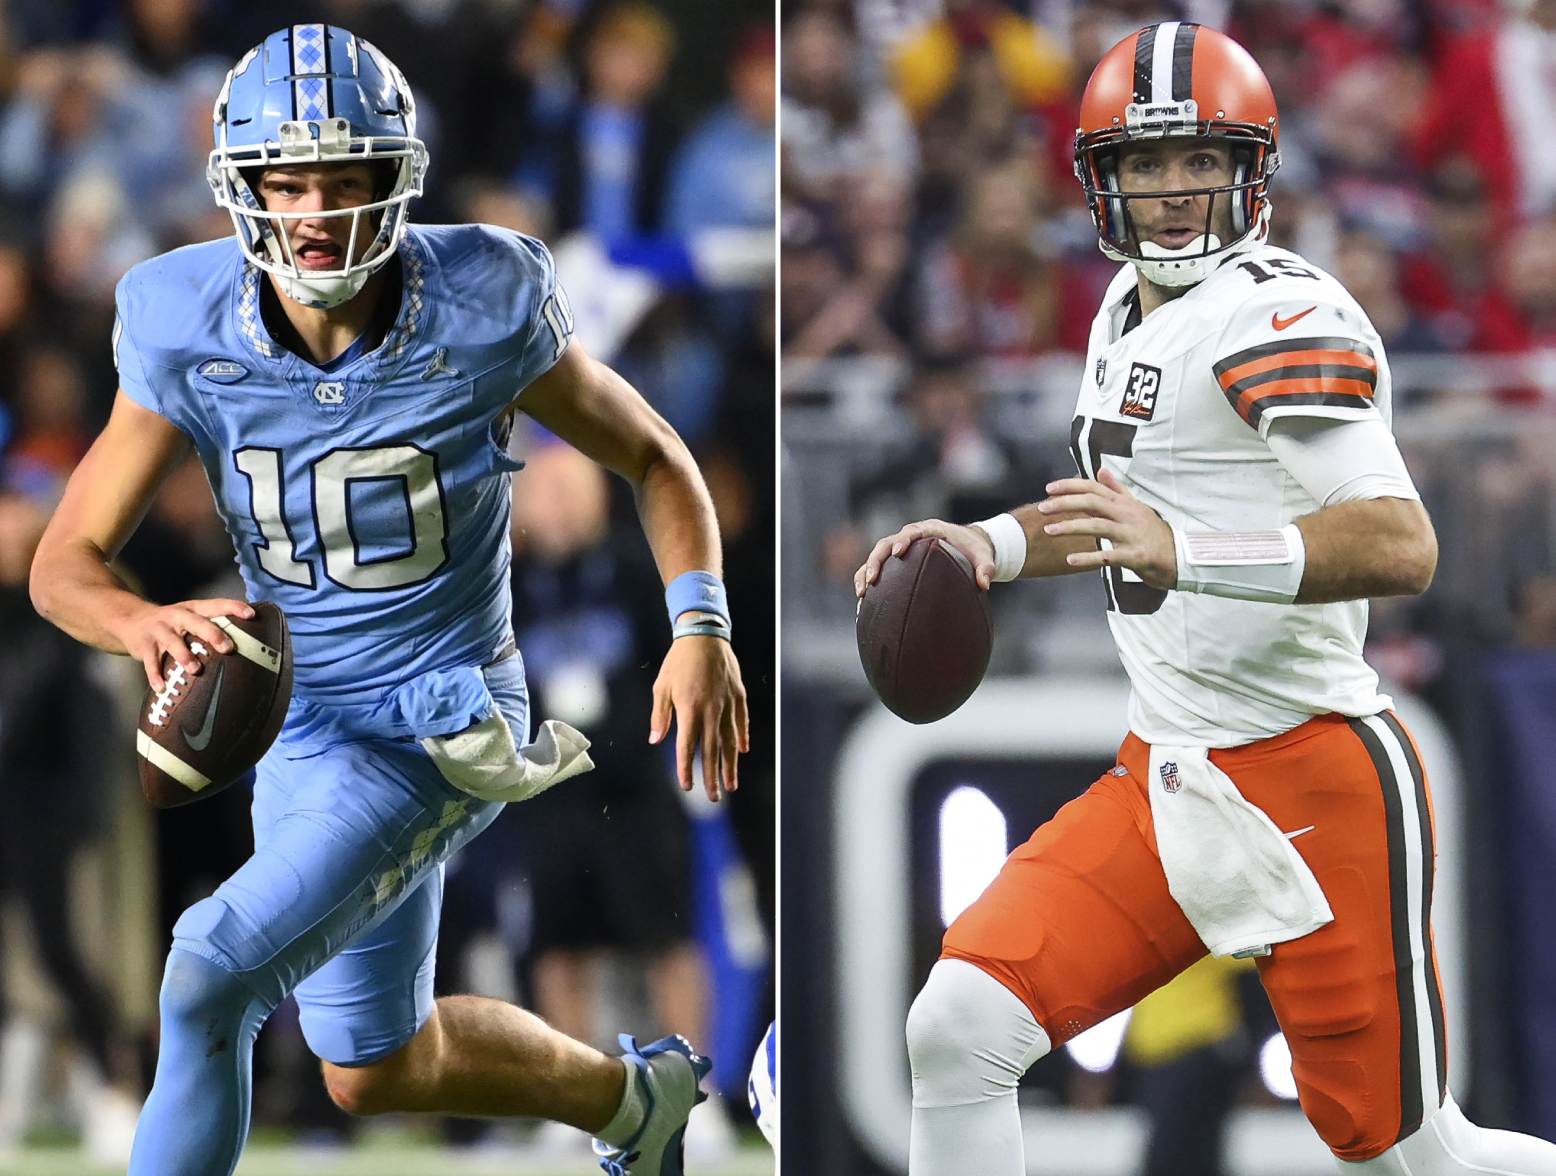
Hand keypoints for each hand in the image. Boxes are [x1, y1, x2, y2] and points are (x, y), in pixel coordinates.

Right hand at [110, 597, 255, 690]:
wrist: (130, 620)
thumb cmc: (173, 623)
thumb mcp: (191, 617)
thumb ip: (212, 625)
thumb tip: (248, 642)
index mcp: (193, 609)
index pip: (216, 604)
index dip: (233, 607)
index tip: (251, 614)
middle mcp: (177, 617)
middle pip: (196, 622)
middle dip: (212, 634)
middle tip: (228, 648)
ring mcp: (159, 631)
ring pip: (172, 642)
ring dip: (184, 656)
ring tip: (196, 670)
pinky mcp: (144, 646)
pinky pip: (150, 662)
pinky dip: (155, 675)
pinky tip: (161, 687)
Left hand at [649, 635, 748, 801]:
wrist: (704, 634)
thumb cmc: (678, 661)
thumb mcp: (661, 686)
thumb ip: (660, 715)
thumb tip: (656, 740)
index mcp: (689, 708)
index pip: (687, 746)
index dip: (686, 768)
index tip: (687, 787)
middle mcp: (710, 709)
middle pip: (711, 750)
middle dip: (712, 776)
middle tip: (714, 797)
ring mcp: (727, 703)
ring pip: (730, 740)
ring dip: (730, 764)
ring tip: (731, 784)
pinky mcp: (738, 695)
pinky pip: (741, 721)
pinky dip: (742, 737)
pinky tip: (743, 751)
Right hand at [854, 519, 995, 596]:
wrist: (969, 544)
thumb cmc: (975, 549)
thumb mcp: (984, 557)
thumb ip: (986, 568)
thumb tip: (984, 584)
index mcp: (929, 530)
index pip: (911, 532)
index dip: (902, 541)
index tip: (897, 553)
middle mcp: (911, 537)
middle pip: (885, 544)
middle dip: (875, 560)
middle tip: (871, 580)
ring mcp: (901, 548)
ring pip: (876, 557)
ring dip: (865, 573)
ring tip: (861, 595)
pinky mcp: (897, 562)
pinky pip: (879, 570)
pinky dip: (868, 582)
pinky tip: (864, 604)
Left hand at [1038, 467, 1176, 588]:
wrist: (1180, 558)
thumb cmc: (1154, 534)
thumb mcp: (1137, 507)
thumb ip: (1117, 489)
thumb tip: (1101, 469)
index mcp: (1125, 503)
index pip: (1094, 487)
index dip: (1071, 486)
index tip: (1049, 489)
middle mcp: (1127, 515)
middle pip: (1092, 502)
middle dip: (1065, 504)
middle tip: (1042, 508)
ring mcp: (1131, 535)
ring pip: (1097, 526)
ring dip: (1071, 527)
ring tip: (1049, 531)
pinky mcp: (1135, 555)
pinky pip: (1108, 556)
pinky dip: (1088, 557)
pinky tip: (1070, 559)